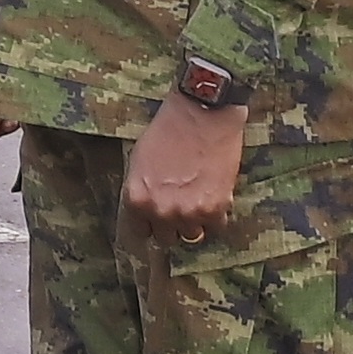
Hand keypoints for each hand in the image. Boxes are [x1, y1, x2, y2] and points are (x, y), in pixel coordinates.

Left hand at [122, 95, 248, 240]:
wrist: (201, 115)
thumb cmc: (167, 131)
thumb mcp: (139, 161)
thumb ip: (141, 190)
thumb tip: (146, 208)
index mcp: (136, 198)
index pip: (138, 231)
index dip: (147, 224)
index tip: (154, 220)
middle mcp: (160, 211)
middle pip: (165, 237)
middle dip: (170, 224)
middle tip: (178, 206)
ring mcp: (188, 213)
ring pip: (191, 235)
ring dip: (194, 221)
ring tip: (197, 199)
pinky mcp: (216, 210)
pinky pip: (215, 227)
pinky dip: (215, 217)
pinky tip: (213, 198)